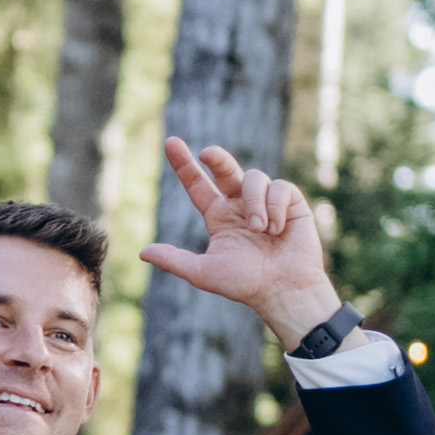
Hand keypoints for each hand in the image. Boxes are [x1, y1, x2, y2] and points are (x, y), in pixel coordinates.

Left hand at [137, 136, 341, 345]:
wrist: (284, 292)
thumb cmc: (245, 285)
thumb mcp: (204, 272)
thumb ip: (174, 260)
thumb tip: (142, 252)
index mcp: (219, 217)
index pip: (198, 185)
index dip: (184, 165)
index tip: (171, 142)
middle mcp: (240, 205)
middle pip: (225, 169)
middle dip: (217, 158)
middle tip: (207, 153)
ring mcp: (266, 202)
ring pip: (254, 179)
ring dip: (255, 203)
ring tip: (260, 230)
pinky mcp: (292, 204)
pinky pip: (280, 187)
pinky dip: (275, 207)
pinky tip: (278, 228)